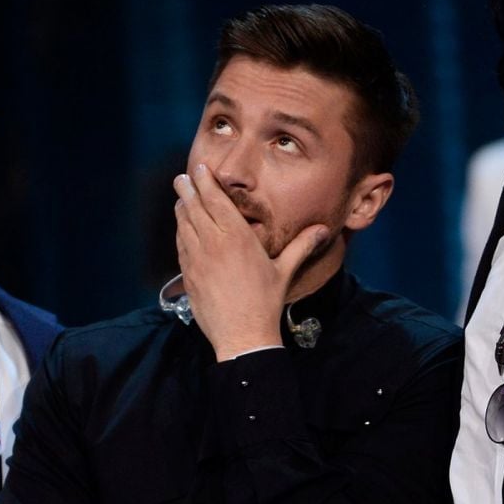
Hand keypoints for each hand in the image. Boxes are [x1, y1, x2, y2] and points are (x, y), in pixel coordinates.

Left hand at [174, 163, 327, 360]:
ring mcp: (196, 259)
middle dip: (187, 189)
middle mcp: (213, 243)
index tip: (198, 169)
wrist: (242, 335)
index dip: (205, 182)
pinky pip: (181, 246)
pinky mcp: (188, 275)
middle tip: (182, 177)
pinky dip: (180, 232)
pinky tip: (182, 229)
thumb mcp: (284, 271)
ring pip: (183, 225)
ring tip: (182, 198)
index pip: (215, 200)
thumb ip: (301, 246)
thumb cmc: (265, 302)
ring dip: (182, 209)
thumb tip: (323, 230)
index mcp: (237, 237)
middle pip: (193, 207)